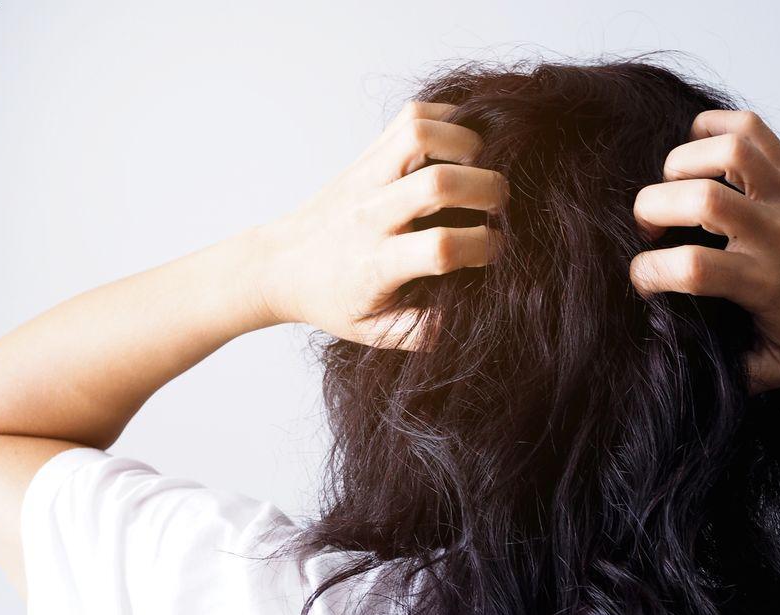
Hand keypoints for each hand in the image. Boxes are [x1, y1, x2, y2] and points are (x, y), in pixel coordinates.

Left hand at [253, 101, 507, 345]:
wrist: (279, 266)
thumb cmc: (335, 301)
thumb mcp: (376, 333)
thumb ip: (423, 331)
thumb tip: (467, 313)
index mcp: (376, 265)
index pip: (440, 247)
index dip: (483, 247)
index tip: (496, 251)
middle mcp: (371, 215)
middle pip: (437, 184)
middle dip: (487, 189)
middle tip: (500, 204)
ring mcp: (368, 177)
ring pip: (420, 135)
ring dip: (466, 143)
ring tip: (480, 166)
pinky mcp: (368, 154)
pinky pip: (411, 116)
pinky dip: (447, 119)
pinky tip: (461, 146)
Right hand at [629, 110, 779, 391]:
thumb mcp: (776, 366)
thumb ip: (730, 373)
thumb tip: (680, 365)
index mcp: (763, 282)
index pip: (693, 269)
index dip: (651, 271)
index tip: (644, 279)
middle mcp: (775, 233)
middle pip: (701, 200)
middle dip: (652, 207)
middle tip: (650, 226)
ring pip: (727, 151)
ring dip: (682, 162)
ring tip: (676, 186)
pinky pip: (749, 126)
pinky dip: (713, 128)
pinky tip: (702, 154)